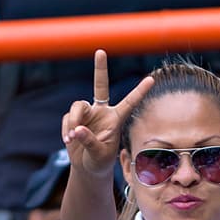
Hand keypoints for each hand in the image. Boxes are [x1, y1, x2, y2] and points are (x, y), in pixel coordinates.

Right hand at [61, 50, 153, 177]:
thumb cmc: (99, 162)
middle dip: (100, 68)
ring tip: (72, 137)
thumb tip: (77, 129)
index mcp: (116, 119)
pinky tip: (69, 140)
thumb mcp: (99, 155)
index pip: (129, 103)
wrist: (87, 168)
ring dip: (73, 121)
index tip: (152, 80)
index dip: (140, 91)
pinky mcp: (73, 119)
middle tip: (101, 51)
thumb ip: (90, 141)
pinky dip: (66, 130)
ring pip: (77, 107)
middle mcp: (102, 112)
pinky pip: (67, 119)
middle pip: (100, 85)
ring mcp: (87, 114)